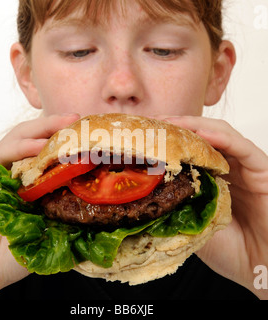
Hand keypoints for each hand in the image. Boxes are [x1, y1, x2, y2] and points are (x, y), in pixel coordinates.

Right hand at [0, 114, 79, 298]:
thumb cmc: (13, 254)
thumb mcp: (49, 233)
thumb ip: (68, 219)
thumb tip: (101, 212)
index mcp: (30, 181)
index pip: (49, 154)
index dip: (67, 143)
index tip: (90, 137)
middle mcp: (12, 170)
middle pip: (36, 140)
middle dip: (58, 128)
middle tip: (79, 120)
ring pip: (20, 139)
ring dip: (44, 130)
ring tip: (67, 124)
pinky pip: (1, 152)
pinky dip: (22, 146)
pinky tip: (40, 145)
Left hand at [164, 116, 267, 298]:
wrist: (260, 266)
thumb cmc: (230, 250)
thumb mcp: (191, 226)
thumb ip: (175, 210)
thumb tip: (144, 201)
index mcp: (211, 178)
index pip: (190, 151)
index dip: (169, 141)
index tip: (146, 135)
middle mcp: (228, 168)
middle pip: (203, 137)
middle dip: (178, 127)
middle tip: (155, 122)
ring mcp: (245, 168)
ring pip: (221, 135)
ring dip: (195, 126)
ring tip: (172, 122)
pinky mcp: (262, 170)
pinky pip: (243, 148)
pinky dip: (222, 137)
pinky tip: (201, 133)